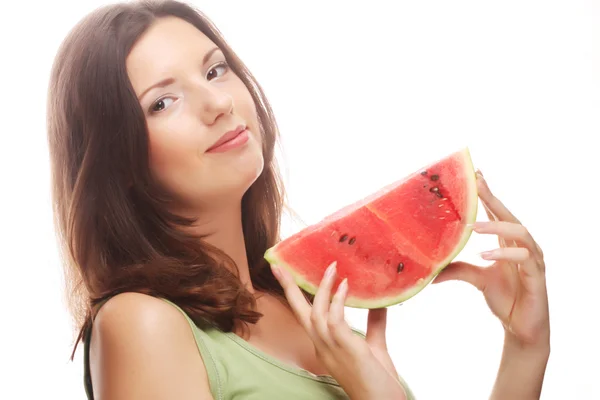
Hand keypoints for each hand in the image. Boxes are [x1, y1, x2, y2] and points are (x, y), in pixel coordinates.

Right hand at [271, 261, 406, 399]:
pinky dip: (337, 301)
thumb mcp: (375, 346)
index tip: (288, 275)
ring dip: (321, 288)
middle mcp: (322, 346)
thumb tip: (379, 301)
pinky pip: (334, 320)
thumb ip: (373, 323)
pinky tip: (344, 285)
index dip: (297, 295)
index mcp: (325, 345)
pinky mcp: (345, 348)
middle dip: (288, 288)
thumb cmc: (378, 380)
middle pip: (299, 311)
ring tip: (331, 267)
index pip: (306, 315)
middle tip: (278, 265)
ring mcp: (331, 348)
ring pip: (315, 312)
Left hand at [434, 171, 549, 347]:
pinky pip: (524, 257)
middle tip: (477, 182)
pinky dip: (504, 253)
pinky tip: (484, 255)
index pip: (497, 212)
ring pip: (519, 231)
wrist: (521, 327)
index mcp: (508, 241)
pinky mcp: (537, 274)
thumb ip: (457, 270)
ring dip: (495, 227)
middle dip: (492, 197)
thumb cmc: (504, 298)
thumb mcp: (476, 279)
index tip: (476, 174)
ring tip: (472, 227)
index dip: (487, 194)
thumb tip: (429, 270)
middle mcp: (522, 244)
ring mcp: (532, 257)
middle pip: (508, 214)